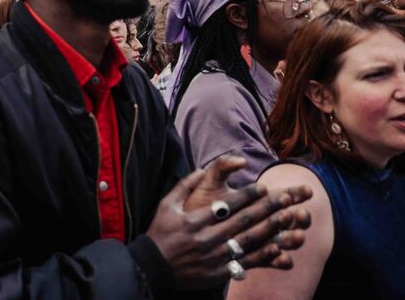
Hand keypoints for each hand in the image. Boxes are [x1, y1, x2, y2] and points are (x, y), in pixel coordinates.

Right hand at [146, 156, 311, 288]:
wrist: (153, 267)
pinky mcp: (220, 271)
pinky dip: (264, 255)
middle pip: (243, 221)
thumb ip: (184, 186)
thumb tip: (201, 169)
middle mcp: (206, 238)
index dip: (247, 195)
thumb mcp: (166, 205)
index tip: (263, 187)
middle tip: (285, 198)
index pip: (226, 205)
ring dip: (271, 229)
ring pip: (249, 240)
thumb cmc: (160, 233)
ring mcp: (215, 257)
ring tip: (288, 218)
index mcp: (194, 220)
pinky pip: (246, 262)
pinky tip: (279, 248)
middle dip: (266, 208)